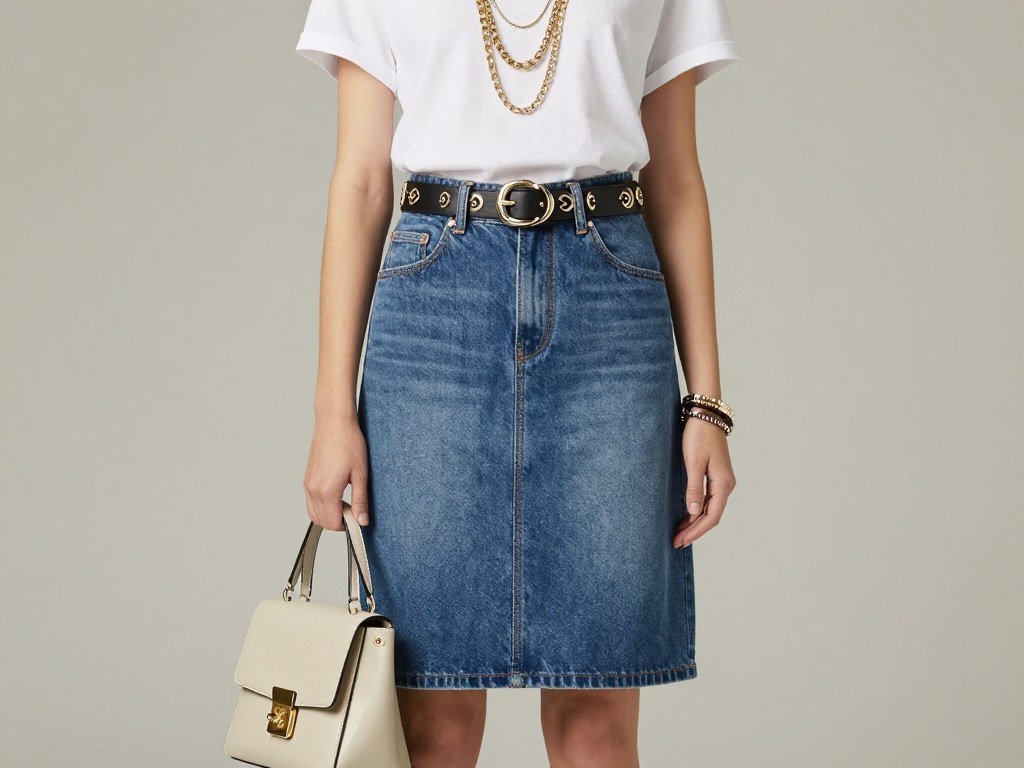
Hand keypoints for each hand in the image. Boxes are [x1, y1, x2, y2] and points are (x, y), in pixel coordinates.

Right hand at [303, 413, 369, 530]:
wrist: (334, 421)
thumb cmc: (348, 442)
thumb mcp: (360, 474)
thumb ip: (360, 500)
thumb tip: (362, 520)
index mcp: (326, 491)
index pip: (332, 523)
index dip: (346, 526)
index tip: (358, 519)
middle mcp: (313, 490)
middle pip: (321, 521)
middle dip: (337, 522)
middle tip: (353, 511)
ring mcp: (308, 483)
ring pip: (313, 513)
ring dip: (328, 515)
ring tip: (345, 502)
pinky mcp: (307, 477)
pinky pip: (310, 501)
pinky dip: (321, 505)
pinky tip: (336, 494)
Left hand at [673, 412, 736, 547]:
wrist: (706, 414)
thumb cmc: (698, 435)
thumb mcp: (693, 462)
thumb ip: (694, 488)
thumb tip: (694, 513)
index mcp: (723, 484)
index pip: (711, 517)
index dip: (695, 531)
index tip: (680, 541)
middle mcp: (725, 485)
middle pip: (711, 516)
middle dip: (694, 530)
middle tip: (676, 542)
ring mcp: (722, 480)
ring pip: (710, 509)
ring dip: (695, 522)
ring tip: (679, 533)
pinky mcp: (715, 475)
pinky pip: (708, 500)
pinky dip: (697, 511)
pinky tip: (686, 516)